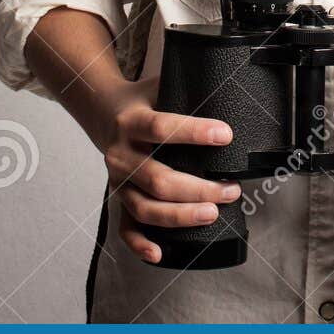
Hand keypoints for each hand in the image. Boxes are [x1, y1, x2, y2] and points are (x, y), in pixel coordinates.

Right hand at [95, 75, 242, 263]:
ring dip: (180, 215)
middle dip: (198, 188)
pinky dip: (140, 244)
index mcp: (132, 121)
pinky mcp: (117, 199)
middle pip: (158, 179)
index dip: (194, 132)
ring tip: (212, 213)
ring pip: (146, 208)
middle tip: (231, 189)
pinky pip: (125, 228)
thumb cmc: (143, 100)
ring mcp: (118, 181)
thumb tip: (230, 81)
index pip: (162, 128)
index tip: (226, 135)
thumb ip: (187, 86)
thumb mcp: (159, 85)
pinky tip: (160, 253)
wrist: (102, 111)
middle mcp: (121, 154)